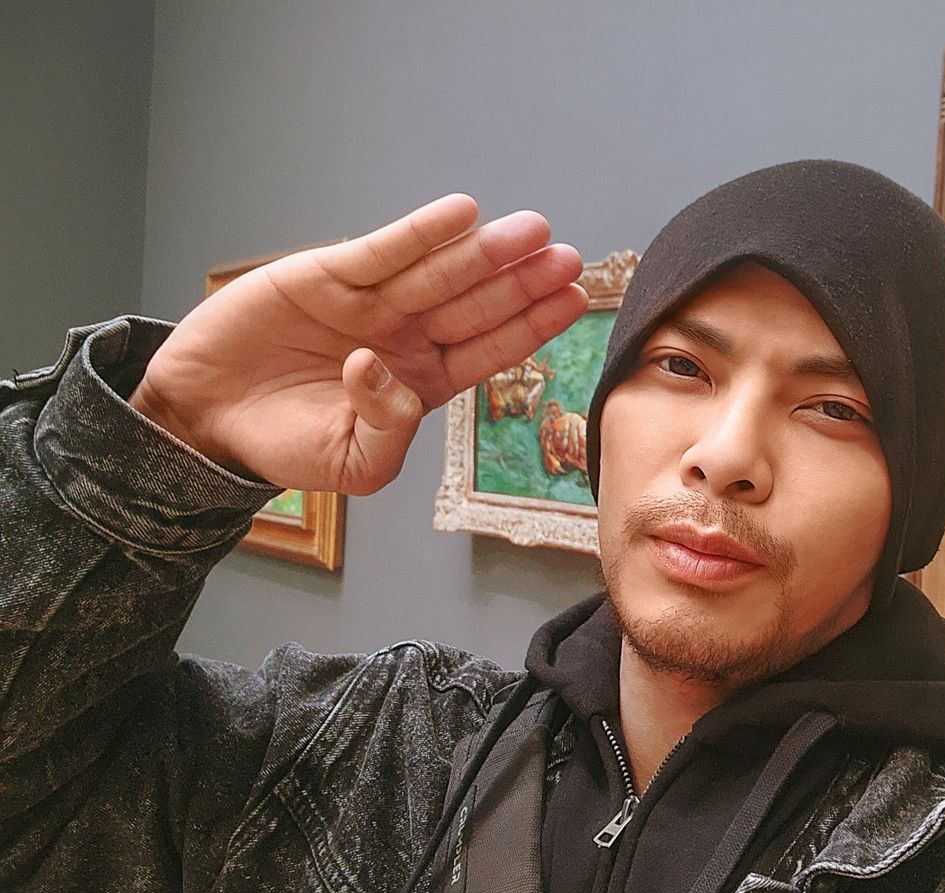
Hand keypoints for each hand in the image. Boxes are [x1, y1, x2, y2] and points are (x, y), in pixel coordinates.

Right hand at [130, 193, 587, 493]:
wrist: (207, 418)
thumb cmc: (286, 444)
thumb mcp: (352, 462)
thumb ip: (387, 430)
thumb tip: (385, 372)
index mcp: (424, 381)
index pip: (490, 349)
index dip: (531, 324)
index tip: (572, 300)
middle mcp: (406, 336)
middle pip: (476, 304)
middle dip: (522, 281)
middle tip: (566, 257)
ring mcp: (370, 302)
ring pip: (439, 273)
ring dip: (485, 251)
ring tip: (532, 231)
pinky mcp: (327, 274)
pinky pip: (382, 250)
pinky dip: (421, 232)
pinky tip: (462, 214)